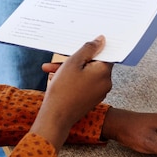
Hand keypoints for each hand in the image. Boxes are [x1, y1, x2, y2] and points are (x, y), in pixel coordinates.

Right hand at [30, 36, 112, 150]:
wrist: (55, 117)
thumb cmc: (63, 89)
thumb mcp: (73, 62)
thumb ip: (88, 49)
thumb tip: (101, 40)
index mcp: (104, 72)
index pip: (104, 53)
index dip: (92, 48)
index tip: (82, 45)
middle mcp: (105, 82)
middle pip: (92, 63)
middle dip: (75, 60)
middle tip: (59, 58)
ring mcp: (99, 92)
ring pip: (86, 73)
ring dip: (70, 69)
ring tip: (51, 69)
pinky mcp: (91, 99)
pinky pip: (84, 83)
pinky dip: (72, 79)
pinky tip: (56, 78)